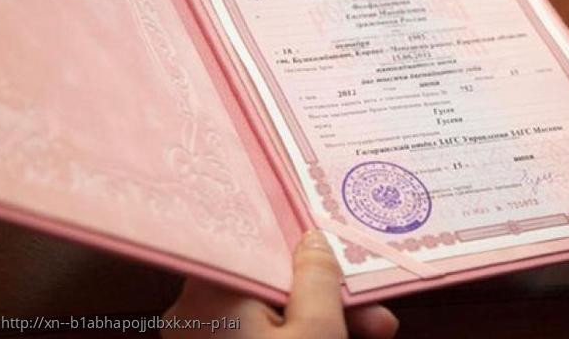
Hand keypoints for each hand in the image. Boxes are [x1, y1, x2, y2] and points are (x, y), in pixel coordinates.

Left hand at [162, 230, 398, 338]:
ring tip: (371, 332)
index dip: (306, 252)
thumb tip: (313, 238)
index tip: (340, 257)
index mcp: (213, 292)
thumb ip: (318, 278)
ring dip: (318, 324)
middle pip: (270, 288)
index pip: (260, 248)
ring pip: (268, 319)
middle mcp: (196, 314)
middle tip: (373, 315)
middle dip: (325, 299)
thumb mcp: (317, 333)